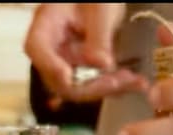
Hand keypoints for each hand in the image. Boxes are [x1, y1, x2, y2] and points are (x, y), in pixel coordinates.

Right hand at [23, 3, 143, 102]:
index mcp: (46, 23)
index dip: (50, 65)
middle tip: (117, 83)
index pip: (36, 48)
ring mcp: (67, 63)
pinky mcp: (83, 71)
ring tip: (135, 82)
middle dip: (90, 86)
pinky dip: (116, 86)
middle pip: (59, 78)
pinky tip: (136, 83)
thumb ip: (99, 36)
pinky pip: (96, 84)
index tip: (67, 76)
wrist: (104, 2)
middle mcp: (53, 49)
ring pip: (80, 88)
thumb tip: (102, 65)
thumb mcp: (101, 8)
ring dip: (107, 88)